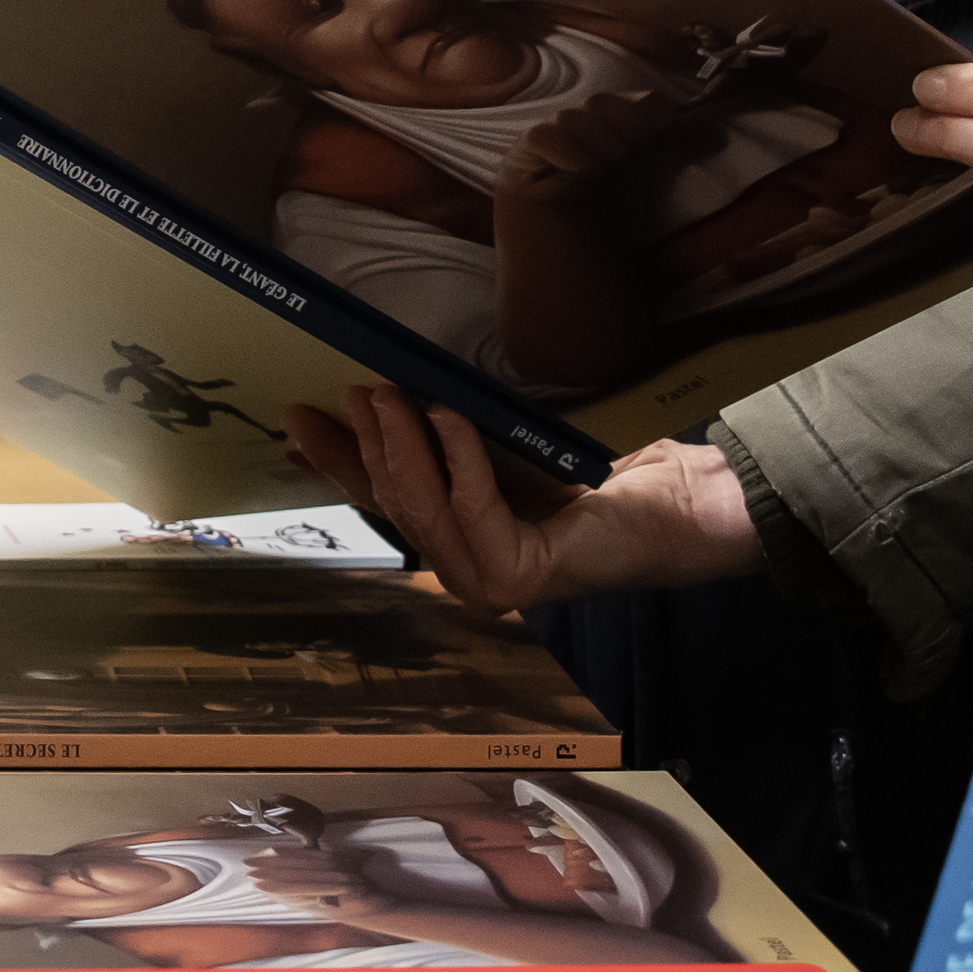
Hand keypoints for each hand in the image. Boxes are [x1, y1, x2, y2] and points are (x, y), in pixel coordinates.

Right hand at [287, 388, 761, 614]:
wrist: (674, 504)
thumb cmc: (595, 472)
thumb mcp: (503, 448)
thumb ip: (447, 441)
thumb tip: (380, 402)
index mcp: (456, 545)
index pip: (382, 502)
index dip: (336, 462)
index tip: (298, 419)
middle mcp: (464, 574)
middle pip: (395, 503)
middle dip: (366, 443)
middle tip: (351, 388)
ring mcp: (487, 583)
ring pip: (423, 507)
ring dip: (401, 443)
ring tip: (387, 392)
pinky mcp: (516, 576)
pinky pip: (471, 505)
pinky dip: (456, 454)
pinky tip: (446, 412)